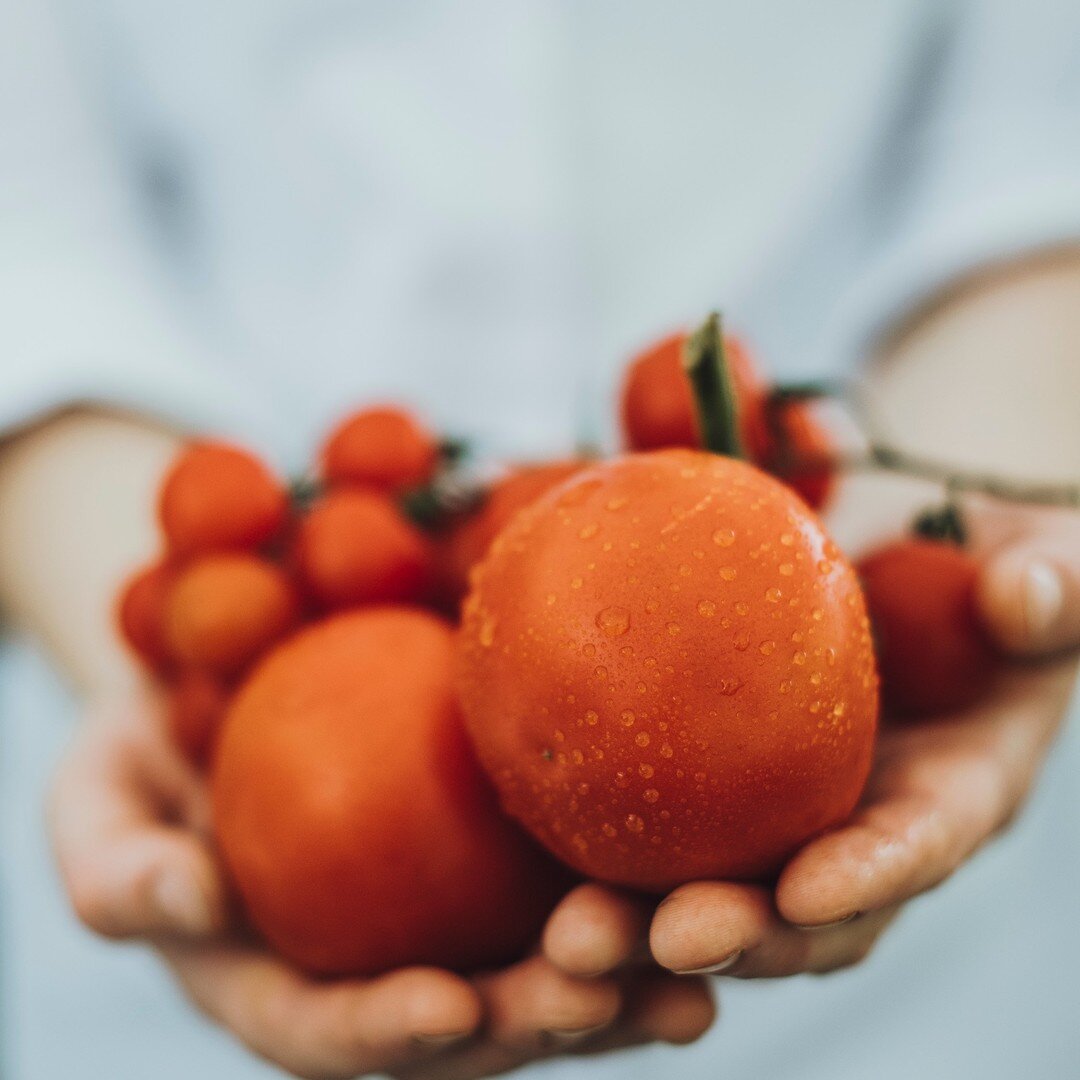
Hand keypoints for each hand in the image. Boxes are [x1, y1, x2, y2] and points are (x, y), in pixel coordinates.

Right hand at [49, 694, 714, 1079]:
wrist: (214, 672)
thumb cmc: (142, 747)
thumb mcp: (95, 800)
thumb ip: (117, 870)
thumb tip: (192, 906)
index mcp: (286, 978)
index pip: (333, 1030)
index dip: (387, 1033)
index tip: (449, 1012)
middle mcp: (381, 958)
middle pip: (465, 1016)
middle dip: (537, 1022)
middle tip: (604, 998)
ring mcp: (447, 903)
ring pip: (539, 958)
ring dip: (616, 975)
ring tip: (689, 966)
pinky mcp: (496, 836)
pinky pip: (567, 862)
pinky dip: (631, 879)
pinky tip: (695, 871)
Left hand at [542, 505, 1079, 981]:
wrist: (918, 570)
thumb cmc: (992, 569)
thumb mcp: (1043, 569)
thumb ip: (1050, 588)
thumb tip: (1021, 597)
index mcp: (951, 794)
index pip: (916, 847)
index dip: (870, 879)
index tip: (804, 892)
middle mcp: (865, 830)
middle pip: (804, 911)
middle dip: (738, 937)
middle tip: (657, 938)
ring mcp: (788, 817)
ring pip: (722, 893)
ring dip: (647, 929)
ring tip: (570, 939)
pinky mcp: (719, 789)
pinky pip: (661, 825)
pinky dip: (603, 847)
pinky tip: (532, 839)